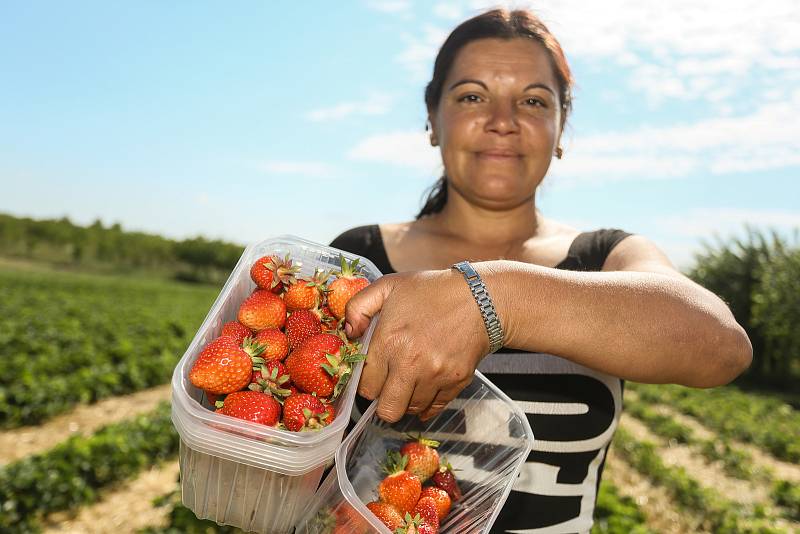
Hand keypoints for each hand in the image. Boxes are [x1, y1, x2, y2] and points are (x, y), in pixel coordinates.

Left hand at [344, 269, 489, 421]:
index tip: (373, 373)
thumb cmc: (432, 290)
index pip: (365, 386)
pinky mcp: (455, 383)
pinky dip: (427, 403)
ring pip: (411, 410)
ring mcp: (435, 376)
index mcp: (389, 342)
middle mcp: (411, 364)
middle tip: (388, 384)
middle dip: (383, 400)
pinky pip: (434, 409)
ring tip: (410, 378)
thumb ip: (358, 306)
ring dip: (406, 399)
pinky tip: (425, 386)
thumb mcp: (388, 286)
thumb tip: (349, 333)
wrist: (480, 299)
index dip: (366, 382)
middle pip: (387, 409)